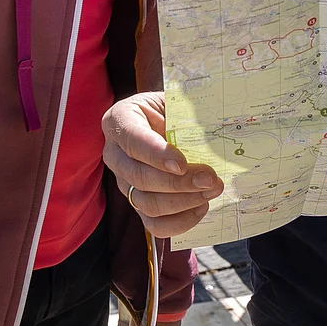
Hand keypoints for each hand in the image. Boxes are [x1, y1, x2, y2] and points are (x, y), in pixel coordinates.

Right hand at [103, 92, 224, 236]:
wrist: (167, 123)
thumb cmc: (171, 109)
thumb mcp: (174, 101)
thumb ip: (185, 111)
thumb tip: (212, 126)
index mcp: (119, 120)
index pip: (132, 139)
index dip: (156, 154)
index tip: (182, 164)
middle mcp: (115, 154)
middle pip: (139, 177)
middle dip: (178, 183)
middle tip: (209, 179)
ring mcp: (125, 183)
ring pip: (146, 203)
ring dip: (183, 202)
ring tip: (210, 191)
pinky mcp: (138, 204)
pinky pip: (154, 224)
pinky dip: (180, 221)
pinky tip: (200, 206)